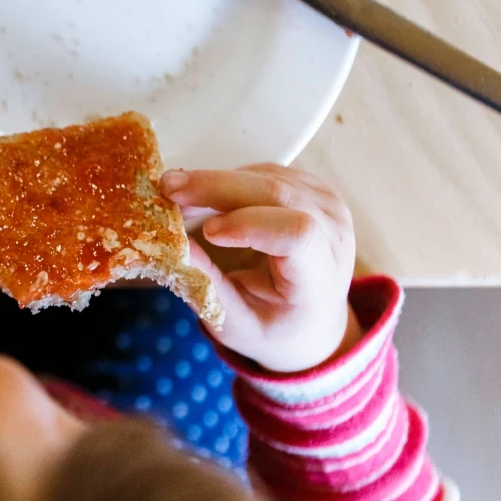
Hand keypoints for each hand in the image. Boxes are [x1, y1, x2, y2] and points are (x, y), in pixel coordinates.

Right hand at [161, 164, 361, 373]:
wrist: (312, 319)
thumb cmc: (273, 327)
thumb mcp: (236, 325)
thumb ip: (207, 287)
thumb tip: (171, 245)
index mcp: (320, 275)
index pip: (297, 234)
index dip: (250, 223)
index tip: (207, 233)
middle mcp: (334, 232)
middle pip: (276, 193)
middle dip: (215, 187)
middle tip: (166, 189)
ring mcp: (326, 204)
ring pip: (265, 177)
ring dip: (215, 183)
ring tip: (178, 200)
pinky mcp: (312, 187)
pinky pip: (264, 172)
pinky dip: (227, 180)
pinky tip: (204, 198)